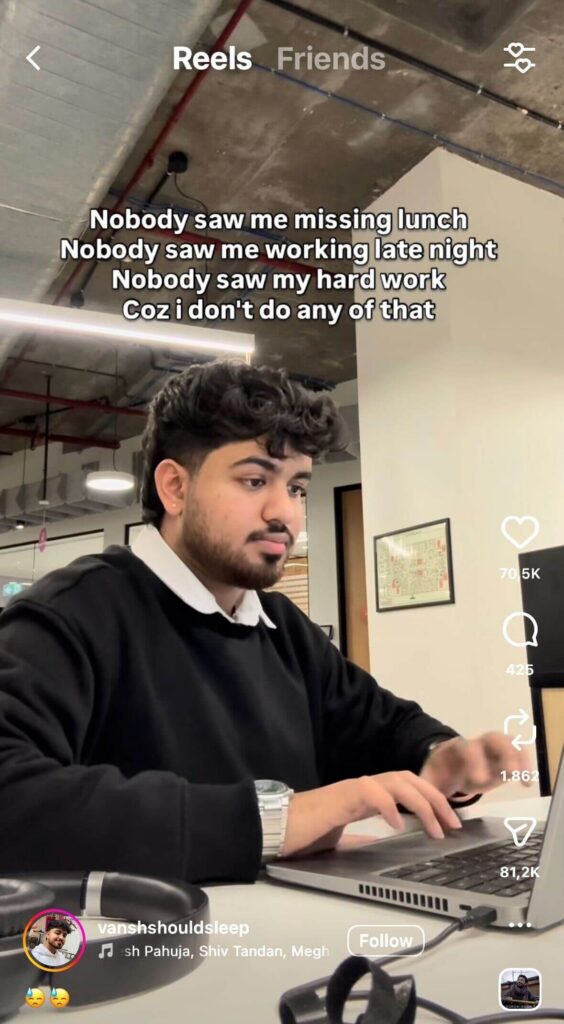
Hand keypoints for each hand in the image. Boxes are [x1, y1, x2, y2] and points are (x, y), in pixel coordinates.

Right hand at [281, 771, 462, 857]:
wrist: (276, 828)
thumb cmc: (304, 833)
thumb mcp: (341, 840)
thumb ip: (360, 838)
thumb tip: (377, 847)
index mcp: (366, 795)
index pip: (407, 787)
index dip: (432, 800)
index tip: (450, 822)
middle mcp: (363, 787)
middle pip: (409, 779)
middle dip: (437, 799)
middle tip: (455, 824)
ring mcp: (352, 789)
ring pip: (396, 782)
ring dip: (421, 802)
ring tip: (435, 826)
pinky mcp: (340, 796)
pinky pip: (370, 792)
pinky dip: (387, 805)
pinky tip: (397, 824)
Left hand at [420, 732, 532, 799]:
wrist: (447, 762)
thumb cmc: (440, 773)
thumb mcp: (429, 781)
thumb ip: (426, 792)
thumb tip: (423, 812)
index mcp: (457, 748)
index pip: (467, 748)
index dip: (474, 762)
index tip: (479, 781)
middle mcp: (478, 744)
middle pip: (494, 738)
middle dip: (504, 754)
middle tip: (511, 774)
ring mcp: (492, 749)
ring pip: (509, 743)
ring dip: (519, 758)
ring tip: (524, 779)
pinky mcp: (503, 757)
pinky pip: (517, 753)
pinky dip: (525, 764)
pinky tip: (528, 782)